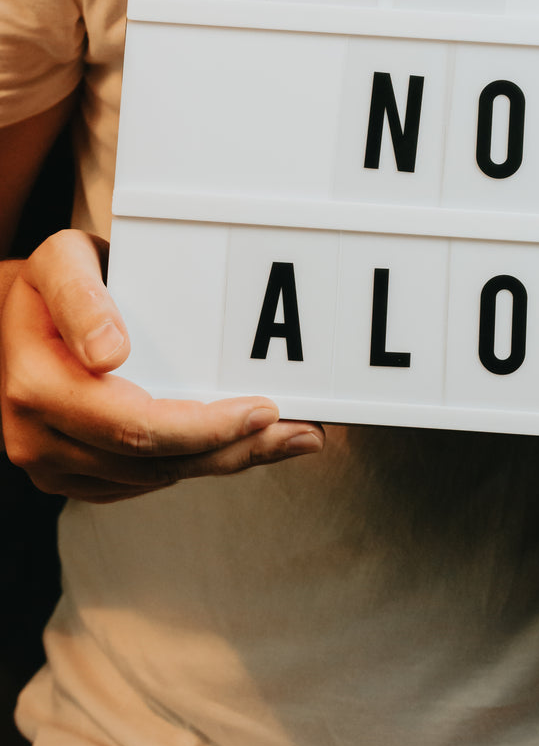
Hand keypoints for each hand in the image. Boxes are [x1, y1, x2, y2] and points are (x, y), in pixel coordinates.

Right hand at [0, 229, 325, 501]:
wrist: (13, 317)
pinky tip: (240, 445)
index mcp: (38, 388)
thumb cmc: (48, 282)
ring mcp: (55, 464)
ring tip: (288, 438)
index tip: (263, 409)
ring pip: (157, 478)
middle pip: (156, 462)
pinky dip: (197, 464)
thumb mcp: (59, 263)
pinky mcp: (75, 475)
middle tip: (302, 433)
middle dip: (236, 449)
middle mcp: (40, 438)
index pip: (136, 426)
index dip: (205, 427)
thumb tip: (110, 352)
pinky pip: (145, 481)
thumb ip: (83, 299)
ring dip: (226, 460)